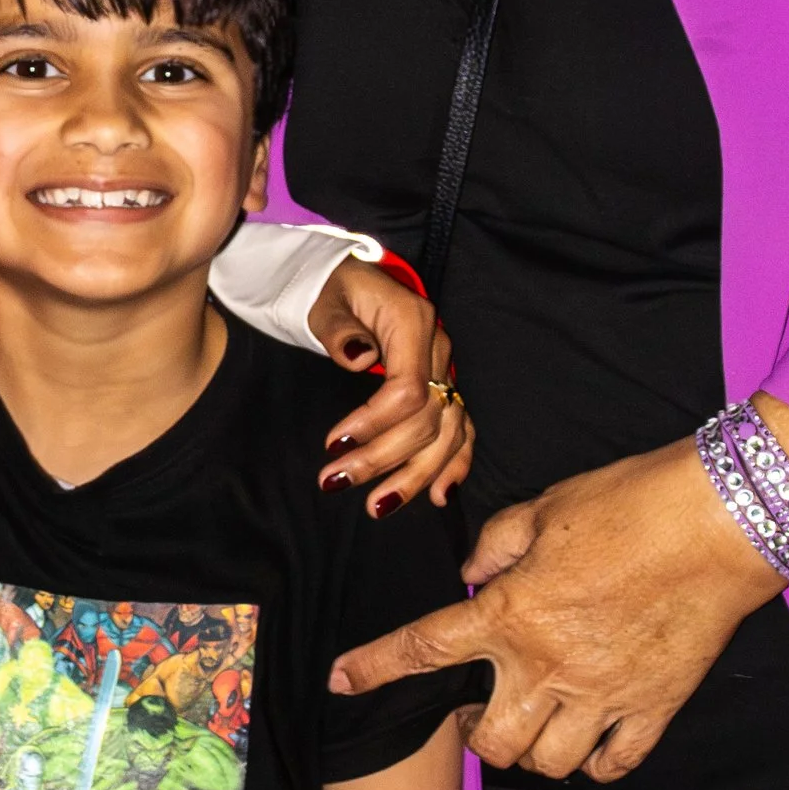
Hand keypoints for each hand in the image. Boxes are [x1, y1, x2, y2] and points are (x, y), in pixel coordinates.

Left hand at [310, 261, 472, 513]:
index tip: (333, 445)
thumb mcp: (327, 301)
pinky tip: (441, 496)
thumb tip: (359, 357)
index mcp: (414, 323)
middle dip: (382, 459)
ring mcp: (446, 370)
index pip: (407, 390)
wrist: (350, 284)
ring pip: (447, 434)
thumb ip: (340, 328)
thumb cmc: (333, 292)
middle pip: (426, 420)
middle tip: (334, 481)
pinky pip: (461, 431)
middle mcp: (439, 350)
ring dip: (415, 476)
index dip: (373, 424)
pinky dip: (455, 465)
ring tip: (378, 506)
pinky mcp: (444, 387)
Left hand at [331, 439, 778, 780]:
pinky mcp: (653, 709)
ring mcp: (602, 697)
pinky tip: (591, 736)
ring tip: (537, 721)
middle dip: (475, 732)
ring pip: (545, 764)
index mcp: (510, 612)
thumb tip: (473, 573)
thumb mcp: (545, 507)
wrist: (720, 523)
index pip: (423, 650)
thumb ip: (495, 546)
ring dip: (531, 750)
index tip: (340, 681)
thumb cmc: (630, 503)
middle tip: (483, 706)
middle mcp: (548, 667)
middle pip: (489, 741)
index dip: (373, 669)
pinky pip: (610, 764)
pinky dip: (594, 760)